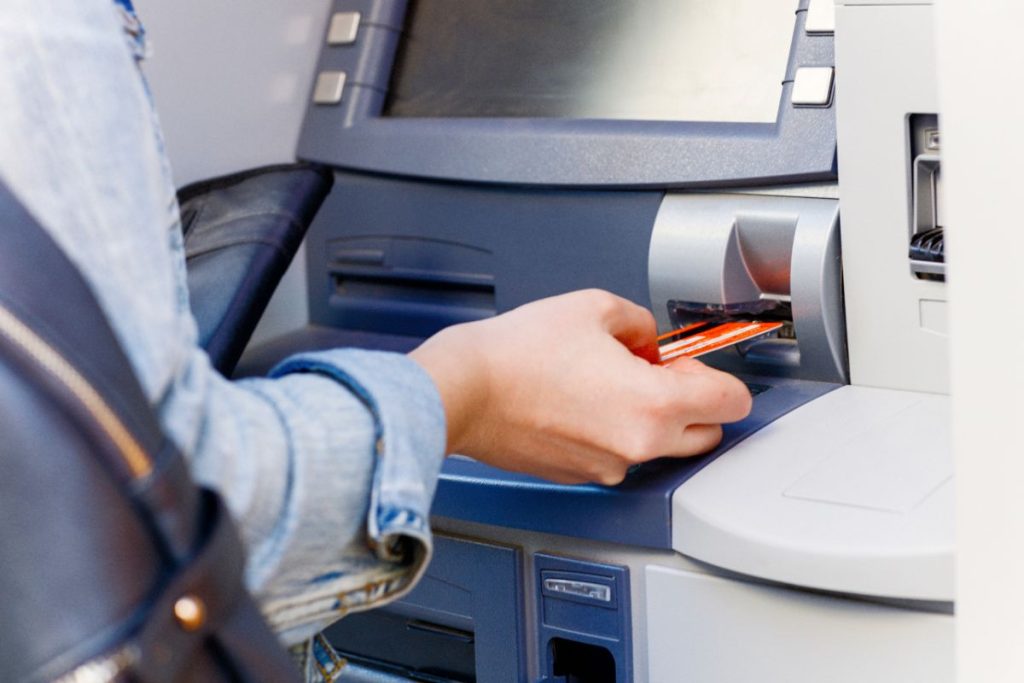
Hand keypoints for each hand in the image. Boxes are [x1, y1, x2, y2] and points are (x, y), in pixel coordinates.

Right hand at [409, 289, 751, 485]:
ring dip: (650, 419)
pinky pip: (617, 456)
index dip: (717, 377)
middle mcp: (637, 445)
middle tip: (656, 373)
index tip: (691, 364)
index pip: (732, 403)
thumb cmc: (518, 354)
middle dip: (691, 403)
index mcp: (653, 404)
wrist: (464, 391)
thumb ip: (640, 322)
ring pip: (658, 447)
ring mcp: (608, 467)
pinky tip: (579, 403)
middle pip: (705, 435)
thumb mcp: (594, 307)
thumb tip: (647, 341)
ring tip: (605, 384)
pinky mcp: (580, 475)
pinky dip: (612, 433)